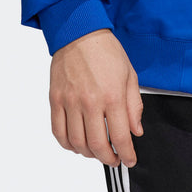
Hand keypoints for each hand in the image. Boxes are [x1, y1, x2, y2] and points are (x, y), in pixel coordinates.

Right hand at [49, 29, 143, 167]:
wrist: (80, 32)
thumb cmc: (106, 51)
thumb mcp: (130, 74)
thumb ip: (134, 105)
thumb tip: (135, 131)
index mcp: (112, 95)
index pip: (120, 136)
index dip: (126, 153)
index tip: (129, 160)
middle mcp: (90, 102)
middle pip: (97, 145)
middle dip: (108, 158)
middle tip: (114, 159)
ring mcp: (70, 102)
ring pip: (77, 142)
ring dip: (88, 154)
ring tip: (97, 152)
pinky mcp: (55, 99)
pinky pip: (58, 131)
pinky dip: (67, 144)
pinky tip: (77, 144)